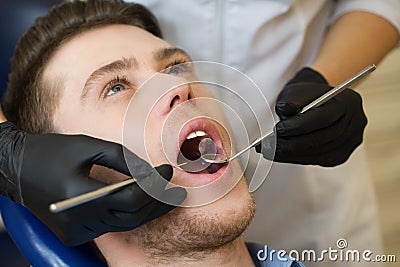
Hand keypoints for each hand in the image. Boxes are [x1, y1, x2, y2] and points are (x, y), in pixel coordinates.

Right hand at [0, 122, 186, 245]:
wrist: (17, 169)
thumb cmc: (52, 152)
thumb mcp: (88, 146)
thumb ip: (123, 159)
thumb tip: (150, 173)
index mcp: (80, 195)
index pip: (130, 198)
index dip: (154, 185)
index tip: (168, 171)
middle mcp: (78, 219)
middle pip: (132, 216)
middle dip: (158, 204)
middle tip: (177, 193)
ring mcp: (75, 231)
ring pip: (124, 224)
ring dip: (146, 211)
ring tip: (165, 197)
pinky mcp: (73, 235)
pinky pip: (109, 227)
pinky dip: (126, 216)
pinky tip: (139, 204)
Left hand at [256, 67, 366, 166]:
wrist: (318, 102)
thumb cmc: (306, 96)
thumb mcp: (297, 91)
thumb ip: (292, 99)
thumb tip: (284, 110)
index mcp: (348, 101)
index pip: (323, 117)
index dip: (299, 126)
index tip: (277, 130)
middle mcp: (356, 122)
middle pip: (321, 138)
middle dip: (292, 144)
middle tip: (268, 146)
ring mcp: (351, 141)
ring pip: (319, 152)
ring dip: (292, 154)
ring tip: (269, 151)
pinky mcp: (341, 155)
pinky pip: (319, 159)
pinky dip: (299, 158)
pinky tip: (282, 155)